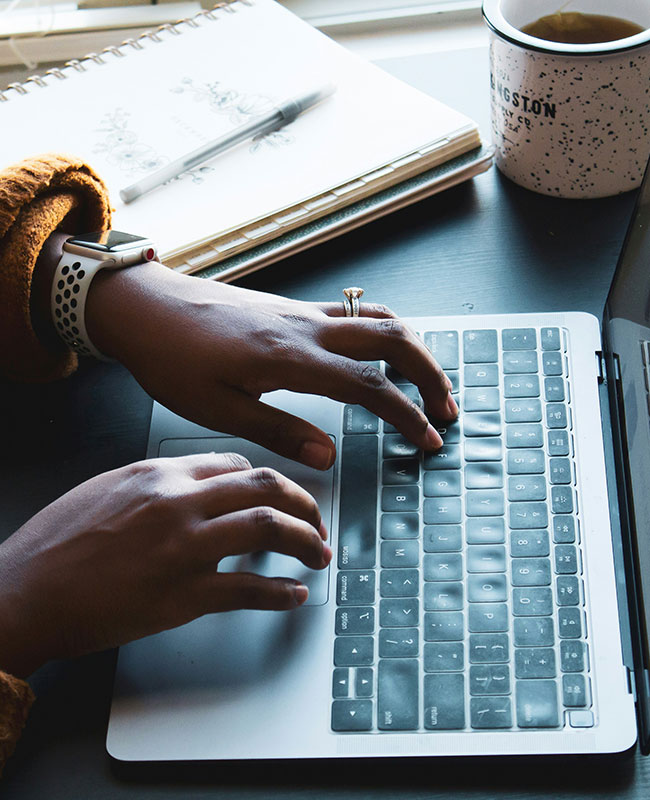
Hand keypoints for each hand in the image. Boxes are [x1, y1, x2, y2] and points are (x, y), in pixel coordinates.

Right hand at [0, 453, 329, 677]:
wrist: (25, 592)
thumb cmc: (57, 544)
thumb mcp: (107, 489)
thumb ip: (157, 484)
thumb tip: (198, 489)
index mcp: (159, 473)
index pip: (236, 464)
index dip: (268, 481)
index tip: (280, 497)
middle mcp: (178, 501)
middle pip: (266, 486)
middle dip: (305, 503)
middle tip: (317, 522)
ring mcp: (183, 547)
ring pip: (269, 528)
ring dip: (307, 542)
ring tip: (319, 555)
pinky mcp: (182, 595)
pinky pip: (248, 589)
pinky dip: (280, 594)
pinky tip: (293, 596)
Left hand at [83, 256, 456, 469]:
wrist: (146, 308)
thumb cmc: (172, 359)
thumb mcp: (218, 410)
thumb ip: (280, 432)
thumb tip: (330, 455)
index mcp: (291, 358)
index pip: (370, 385)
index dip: (406, 414)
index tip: (428, 439)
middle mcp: (306, 327)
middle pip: (392, 339)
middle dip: (430, 373)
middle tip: (446, 408)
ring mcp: (302, 312)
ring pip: (378, 318)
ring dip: (413, 348)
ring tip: (426, 380)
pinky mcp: (292, 307)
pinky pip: (355, 311)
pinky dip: (384, 331)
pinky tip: (382, 352)